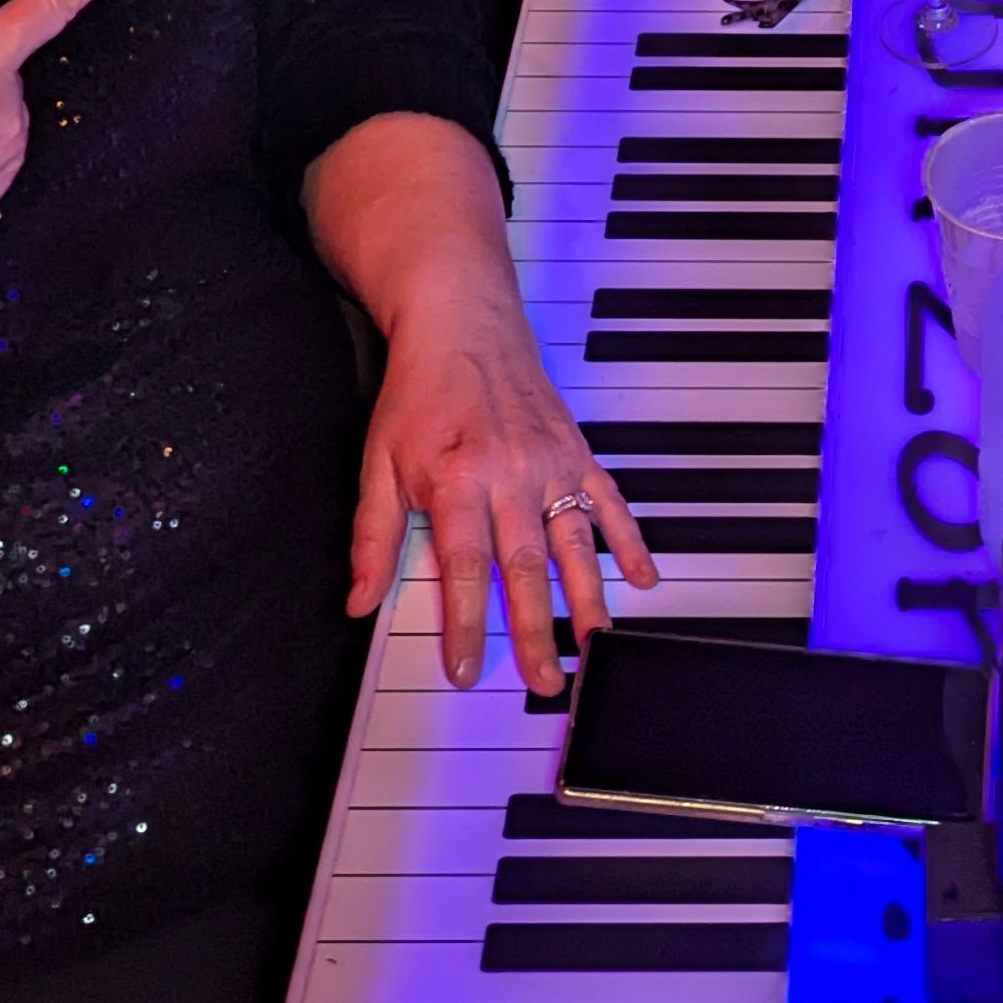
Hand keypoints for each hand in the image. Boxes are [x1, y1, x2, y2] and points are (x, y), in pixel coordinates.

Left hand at [346, 261, 655, 690]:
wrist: (462, 322)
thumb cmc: (417, 393)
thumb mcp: (378, 463)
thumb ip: (373, 537)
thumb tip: (359, 600)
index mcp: (457, 480)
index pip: (461, 571)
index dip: (464, 626)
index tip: (467, 671)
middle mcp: (510, 475)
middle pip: (525, 568)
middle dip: (534, 630)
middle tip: (545, 680)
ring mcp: (550, 462)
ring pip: (575, 542)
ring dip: (587, 599)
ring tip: (596, 646)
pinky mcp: (576, 450)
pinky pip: (609, 501)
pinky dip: (629, 540)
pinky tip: (643, 578)